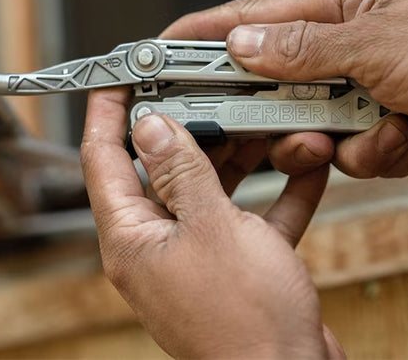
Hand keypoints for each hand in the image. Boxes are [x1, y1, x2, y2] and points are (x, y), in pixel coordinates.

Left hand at [82, 88, 344, 359]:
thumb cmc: (244, 326)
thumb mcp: (210, 229)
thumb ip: (181, 174)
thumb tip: (150, 128)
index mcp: (132, 236)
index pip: (103, 159)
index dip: (105, 114)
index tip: (115, 81)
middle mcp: (157, 242)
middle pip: (162, 167)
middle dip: (190, 129)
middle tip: (206, 93)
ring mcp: (196, 251)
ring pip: (210, 186)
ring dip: (242, 156)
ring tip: (265, 125)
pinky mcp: (233, 260)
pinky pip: (249, 212)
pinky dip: (275, 191)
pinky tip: (304, 165)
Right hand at [162, 0, 407, 177]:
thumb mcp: (381, 42)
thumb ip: (306, 46)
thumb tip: (241, 45)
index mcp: (341, 4)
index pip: (252, 16)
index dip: (203, 33)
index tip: (164, 48)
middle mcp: (344, 44)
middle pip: (274, 83)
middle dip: (280, 115)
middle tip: (286, 126)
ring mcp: (361, 85)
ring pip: (309, 126)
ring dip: (337, 141)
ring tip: (373, 132)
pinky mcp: (378, 121)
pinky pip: (349, 149)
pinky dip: (372, 153)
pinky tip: (400, 137)